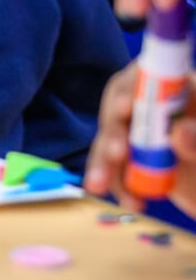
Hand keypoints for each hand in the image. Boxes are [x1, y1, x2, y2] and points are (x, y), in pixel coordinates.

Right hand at [81, 62, 195, 212]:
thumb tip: (178, 131)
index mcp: (177, 88)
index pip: (146, 78)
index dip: (132, 89)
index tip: (126, 107)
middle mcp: (151, 107)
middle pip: (118, 111)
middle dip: (112, 133)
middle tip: (116, 154)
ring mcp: (138, 134)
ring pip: (109, 144)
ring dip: (104, 165)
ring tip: (101, 185)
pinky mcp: (131, 161)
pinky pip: (115, 171)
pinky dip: (119, 187)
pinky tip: (133, 201)